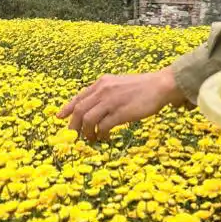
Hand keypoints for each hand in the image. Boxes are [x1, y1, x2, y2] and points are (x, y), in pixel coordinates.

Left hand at [57, 67, 185, 140]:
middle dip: (74, 125)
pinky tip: (104, 137)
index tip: (60, 117)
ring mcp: (111, 101)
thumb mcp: (119, 84)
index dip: (67, 108)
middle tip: (75, 136)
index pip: (79, 96)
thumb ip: (106, 93)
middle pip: (79, 110)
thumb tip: (95, 106)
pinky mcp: (120, 112)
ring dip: (87, 132)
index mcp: (102, 83)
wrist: (160, 86)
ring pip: (87, 119)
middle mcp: (103, 90)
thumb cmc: (143, 87)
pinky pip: (103, 126)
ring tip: (92, 138)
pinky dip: (101, 134)